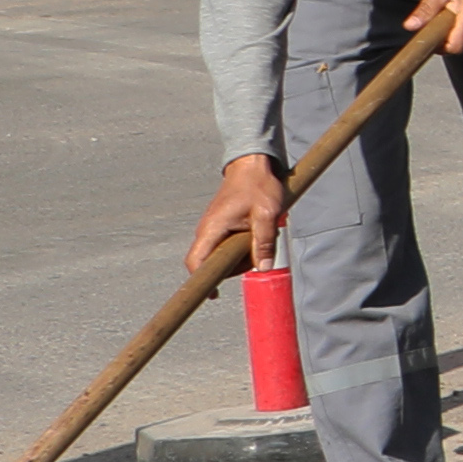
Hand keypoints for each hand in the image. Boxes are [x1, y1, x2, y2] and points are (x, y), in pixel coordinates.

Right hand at [186, 156, 285, 282]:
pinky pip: (229, 245)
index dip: (201, 281)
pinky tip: (257, 231)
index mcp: (212, 229)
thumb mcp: (266, 214)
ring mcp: (212, 229)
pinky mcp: (220, 227)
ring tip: (261, 234)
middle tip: (260, 251)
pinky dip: (244, 245)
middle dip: (237, 264)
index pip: (196, 262)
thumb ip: (264, 242)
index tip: (212, 295)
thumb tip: (263, 268)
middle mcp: (207, 231)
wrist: (252, 166)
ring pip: (224, 255)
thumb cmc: (258, 186)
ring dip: (244, 254)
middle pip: (214, 263)